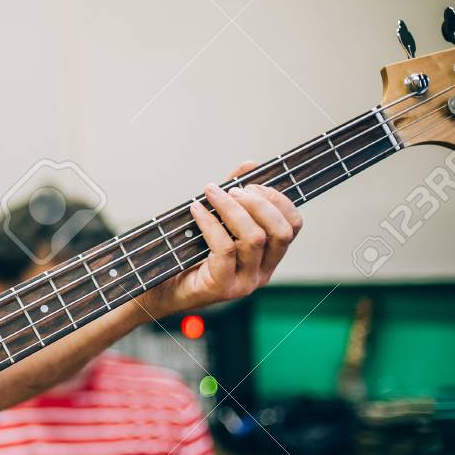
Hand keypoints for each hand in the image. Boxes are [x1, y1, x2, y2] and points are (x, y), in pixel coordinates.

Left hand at [144, 160, 301, 316]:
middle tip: (233, 190)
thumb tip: (250, 164)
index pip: (293, 225)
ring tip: (212, 193)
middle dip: (258, 203)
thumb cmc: (189, 254)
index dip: (278, 200)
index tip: (254, 185)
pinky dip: (210, 222)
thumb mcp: (216, 221)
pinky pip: (224, 248)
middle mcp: (262, 272)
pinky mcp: (222, 287)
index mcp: (268, 257)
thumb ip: (234, 195)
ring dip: (232, 208)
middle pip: (279, 231)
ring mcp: (244, 282)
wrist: (162, 290)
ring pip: (254, 238)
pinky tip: (195, 209)